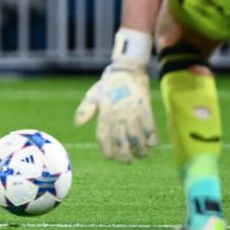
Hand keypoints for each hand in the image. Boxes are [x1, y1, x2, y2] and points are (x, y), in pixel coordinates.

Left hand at [74, 29, 158, 162]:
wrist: (128, 69)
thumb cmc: (108, 84)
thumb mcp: (93, 95)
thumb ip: (85, 110)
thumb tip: (77, 124)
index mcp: (105, 112)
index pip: (103, 136)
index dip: (106, 149)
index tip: (110, 157)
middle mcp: (118, 114)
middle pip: (121, 141)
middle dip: (125, 155)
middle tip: (127, 160)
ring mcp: (133, 112)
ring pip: (137, 138)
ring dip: (140, 150)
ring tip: (140, 154)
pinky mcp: (146, 109)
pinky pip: (151, 128)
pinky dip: (152, 139)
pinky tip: (152, 143)